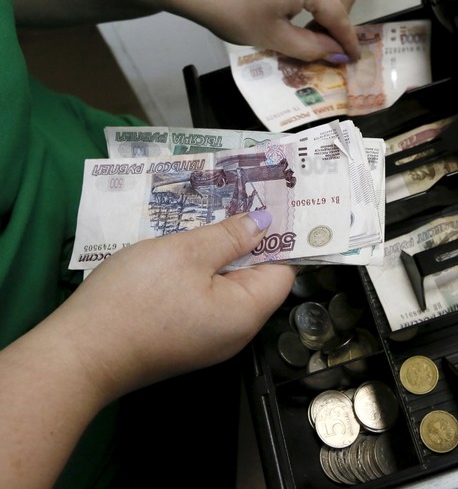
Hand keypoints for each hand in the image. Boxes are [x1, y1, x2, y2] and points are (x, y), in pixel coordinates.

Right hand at [47, 211, 294, 400]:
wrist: (78, 354)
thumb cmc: (136, 298)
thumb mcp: (186, 254)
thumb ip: (230, 236)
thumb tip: (265, 223)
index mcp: (247, 313)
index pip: (284, 270)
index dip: (282, 236)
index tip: (274, 203)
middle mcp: (236, 332)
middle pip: (257, 278)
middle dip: (249, 239)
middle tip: (239, 199)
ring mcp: (208, 339)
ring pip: (227, 287)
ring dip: (221, 254)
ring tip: (211, 217)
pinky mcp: (184, 339)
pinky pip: (205, 299)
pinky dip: (201, 274)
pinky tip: (185, 250)